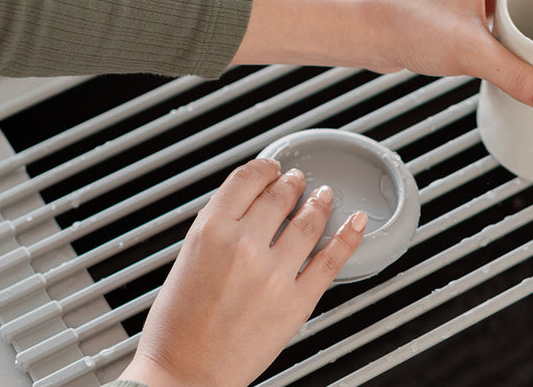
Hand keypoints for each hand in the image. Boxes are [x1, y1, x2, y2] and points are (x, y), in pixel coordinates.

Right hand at [117, 159, 366, 386]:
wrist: (185, 374)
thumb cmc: (177, 327)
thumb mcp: (186, 260)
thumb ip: (218, 230)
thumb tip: (246, 208)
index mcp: (211, 231)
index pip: (246, 179)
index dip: (264, 168)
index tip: (272, 167)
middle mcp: (245, 246)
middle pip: (279, 196)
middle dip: (292, 183)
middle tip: (298, 180)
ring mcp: (274, 273)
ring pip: (308, 220)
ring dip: (319, 202)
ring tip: (324, 195)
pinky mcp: (297, 300)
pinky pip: (331, 259)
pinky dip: (348, 236)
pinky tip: (356, 221)